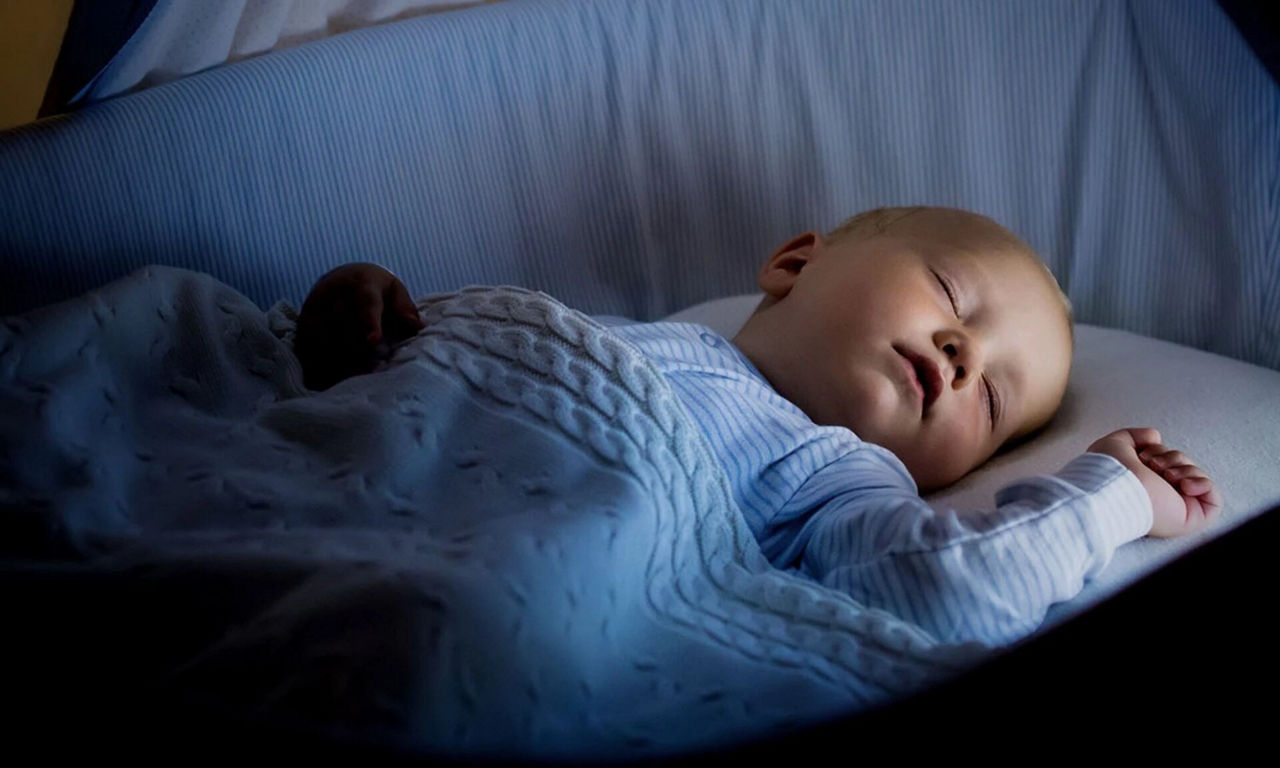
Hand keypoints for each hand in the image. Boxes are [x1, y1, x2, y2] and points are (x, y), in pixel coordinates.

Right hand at [294, 263, 423, 389]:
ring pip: (327, 344)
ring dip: (345, 361)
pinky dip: (326, 368)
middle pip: (346, 329)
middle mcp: (333, 296)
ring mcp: (313, 313)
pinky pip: (311, 354)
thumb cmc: (375, 289)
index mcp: (362, 285)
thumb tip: (414, 326)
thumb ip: (404, 307)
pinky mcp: (302, 329)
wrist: (340, 279)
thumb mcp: (393, 289)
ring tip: (360, 368)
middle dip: (362, 350)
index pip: (366, 304)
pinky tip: (339, 375)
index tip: (374, 341)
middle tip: (375, 362)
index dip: (369, 323)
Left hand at [1087, 428, 1221, 537]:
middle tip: (1154, 465)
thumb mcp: (1115, 444)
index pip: (1164, 459)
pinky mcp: (1192, 517)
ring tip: (1166, 476)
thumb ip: (1134, 436)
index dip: (1158, 450)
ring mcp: (1176, 507)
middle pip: (1182, 464)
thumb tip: (1155, 436)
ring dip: (1184, 468)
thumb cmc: (1107, 471)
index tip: (1143, 455)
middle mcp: (1160, 495)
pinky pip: (1213, 497)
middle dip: (1171, 457)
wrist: (1113, 491)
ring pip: (1197, 476)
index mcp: (1144, 480)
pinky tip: (1184, 485)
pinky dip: (1202, 483)